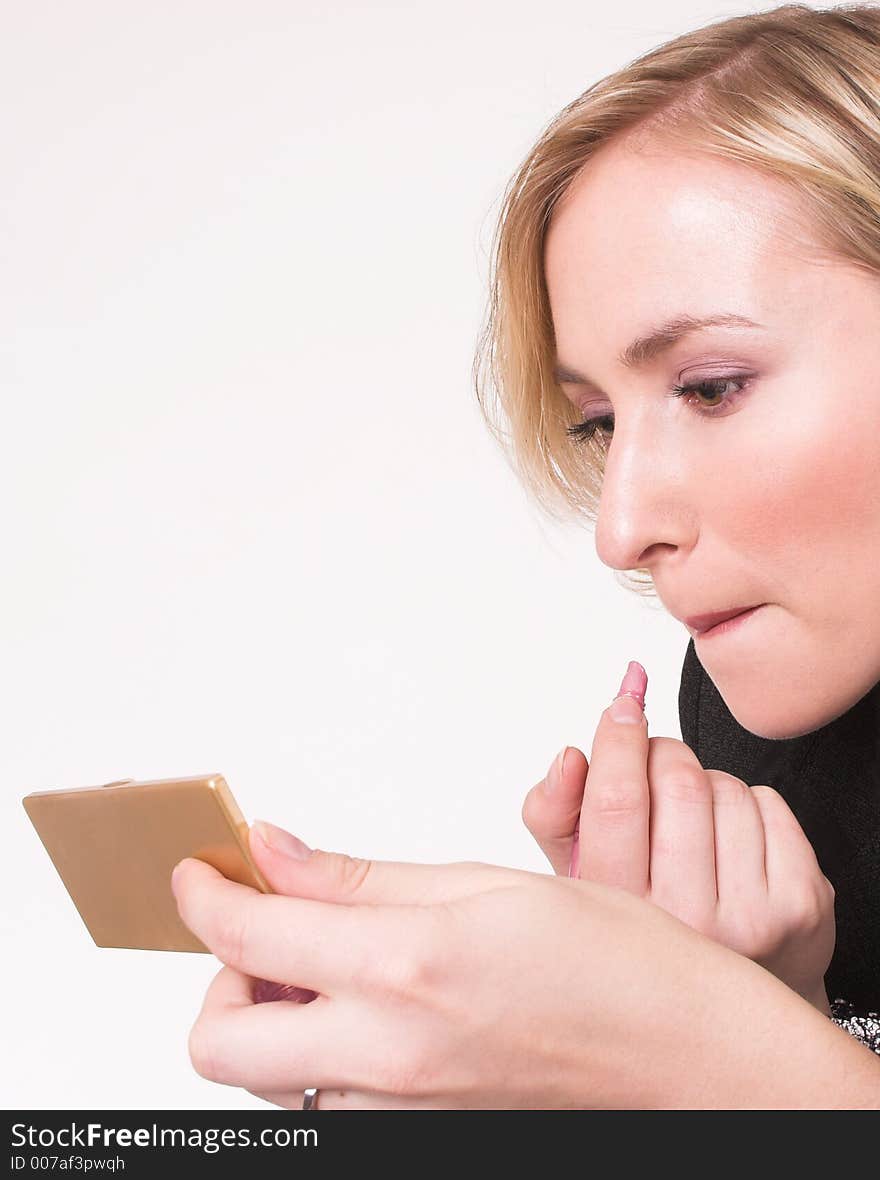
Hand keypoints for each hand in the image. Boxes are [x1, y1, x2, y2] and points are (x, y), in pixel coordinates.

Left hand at [169, 824, 836, 1109]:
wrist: (690, 1061)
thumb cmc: (619, 962)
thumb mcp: (489, 884)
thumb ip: (365, 876)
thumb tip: (275, 852)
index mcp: (408, 965)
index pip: (250, 936)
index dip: (204, 897)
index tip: (198, 873)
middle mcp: (388, 1055)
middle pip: (217, 1044)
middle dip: (218, 983)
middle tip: (265, 934)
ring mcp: (400, 1112)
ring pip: (271, 1081)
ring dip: (272, 1021)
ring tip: (334, 968)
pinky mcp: (418, 1136)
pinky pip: (330, 1103)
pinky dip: (324, 1056)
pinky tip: (377, 1011)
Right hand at [521, 663, 835, 1013]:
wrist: (722, 1005)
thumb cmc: (643, 923)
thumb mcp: (577, 874)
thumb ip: (554, 811)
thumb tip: (571, 756)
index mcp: (620, 915)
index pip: (616, 801)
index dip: (619, 738)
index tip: (623, 703)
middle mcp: (687, 926)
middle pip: (678, 782)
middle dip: (664, 754)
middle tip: (654, 768)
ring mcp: (752, 919)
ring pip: (727, 787)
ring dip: (705, 784)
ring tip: (692, 824)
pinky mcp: (802, 905)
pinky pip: (769, 802)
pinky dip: (748, 803)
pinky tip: (731, 841)